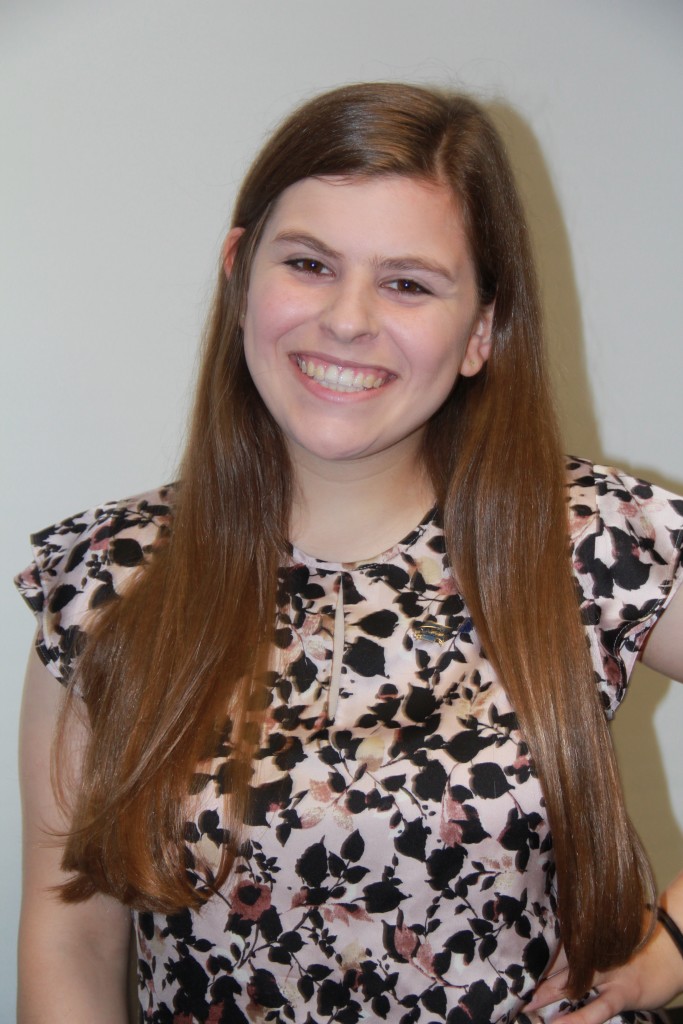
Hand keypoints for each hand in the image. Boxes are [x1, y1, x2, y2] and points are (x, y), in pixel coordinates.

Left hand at [525, 920, 682, 1023]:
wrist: (677, 942)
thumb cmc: (645, 939)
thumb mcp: (612, 932)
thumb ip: (589, 936)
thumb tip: (565, 935)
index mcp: (588, 938)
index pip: (554, 946)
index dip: (533, 956)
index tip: (511, 963)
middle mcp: (594, 954)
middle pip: (556, 965)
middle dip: (533, 977)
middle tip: (509, 986)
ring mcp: (608, 974)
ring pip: (571, 985)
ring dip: (546, 996)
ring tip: (523, 1005)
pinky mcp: (623, 992)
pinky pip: (598, 1009)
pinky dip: (578, 1019)